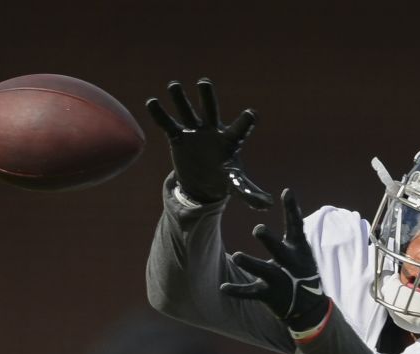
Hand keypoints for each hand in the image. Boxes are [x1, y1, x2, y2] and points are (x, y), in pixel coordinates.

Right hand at [145, 78, 272, 208]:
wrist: (203, 180)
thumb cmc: (223, 176)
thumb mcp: (236, 184)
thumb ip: (249, 192)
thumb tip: (268, 205)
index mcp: (231, 140)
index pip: (241, 128)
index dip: (246, 121)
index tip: (251, 114)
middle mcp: (212, 130)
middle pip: (211, 109)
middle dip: (207, 96)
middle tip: (204, 82)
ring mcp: (194, 131)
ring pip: (187, 111)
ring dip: (180, 98)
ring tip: (173, 85)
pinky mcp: (179, 137)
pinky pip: (168, 124)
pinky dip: (160, 114)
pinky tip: (151, 102)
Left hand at [220, 189, 329, 331]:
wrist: (309, 307)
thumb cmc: (301, 269)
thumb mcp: (301, 247)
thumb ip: (293, 224)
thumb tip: (289, 191)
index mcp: (298, 250)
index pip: (295, 226)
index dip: (292, 209)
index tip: (286, 192)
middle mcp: (290, 264)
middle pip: (279, 251)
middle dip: (269, 241)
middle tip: (257, 228)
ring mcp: (280, 281)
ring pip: (264, 272)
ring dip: (251, 264)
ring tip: (237, 256)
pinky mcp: (269, 295)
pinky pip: (250, 293)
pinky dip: (237, 291)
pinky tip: (222, 288)